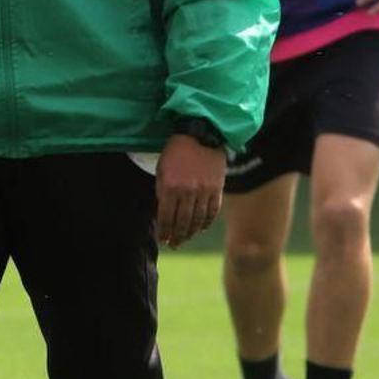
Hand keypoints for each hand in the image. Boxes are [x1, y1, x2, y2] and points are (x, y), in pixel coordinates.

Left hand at [155, 133, 226, 248]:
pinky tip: (201, 228)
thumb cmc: (176, 152)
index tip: (164, 239)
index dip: (164, 231)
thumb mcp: (162, 169)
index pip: (166, 217)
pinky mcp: (217, 189)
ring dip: (191, 233)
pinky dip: (206, 222)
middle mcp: (187, 191)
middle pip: (182, 222)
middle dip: (177, 237)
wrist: (201, 134)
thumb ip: (161, 192)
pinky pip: (212, 212)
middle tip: (175, 244)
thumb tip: (162, 214)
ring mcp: (204, 191)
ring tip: (186, 238)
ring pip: (198, 220)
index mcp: (170, 186)